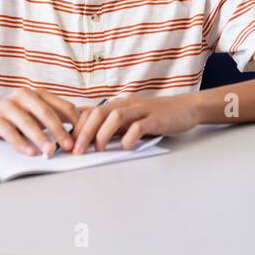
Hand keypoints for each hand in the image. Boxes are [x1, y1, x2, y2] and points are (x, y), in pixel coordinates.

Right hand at [0, 89, 79, 156]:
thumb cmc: (11, 112)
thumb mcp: (32, 110)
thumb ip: (52, 116)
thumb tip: (79, 127)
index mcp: (38, 94)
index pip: (63, 106)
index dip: (75, 121)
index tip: (83, 136)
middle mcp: (25, 96)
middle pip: (47, 113)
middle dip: (60, 131)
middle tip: (70, 146)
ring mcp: (9, 106)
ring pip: (28, 123)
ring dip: (41, 138)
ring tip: (50, 151)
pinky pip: (10, 132)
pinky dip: (20, 143)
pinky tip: (29, 152)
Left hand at [71, 93, 200, 153]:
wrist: (185, 108)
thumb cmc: (156, 116)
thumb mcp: (130, 118)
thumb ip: (112, 124)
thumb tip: (86, 135)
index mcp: (118, 104)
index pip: (90, 111)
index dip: (77, 127)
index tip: (68, 144)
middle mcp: (127, 104)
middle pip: (99, 113)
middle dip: (84, 132)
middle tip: (77, 151)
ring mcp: (141, 110)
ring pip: (116, 116)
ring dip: (103, 133)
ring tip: (98, 149)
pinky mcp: (156, 118)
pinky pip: (139, 126)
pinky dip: (130, 137)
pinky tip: (126, 147)